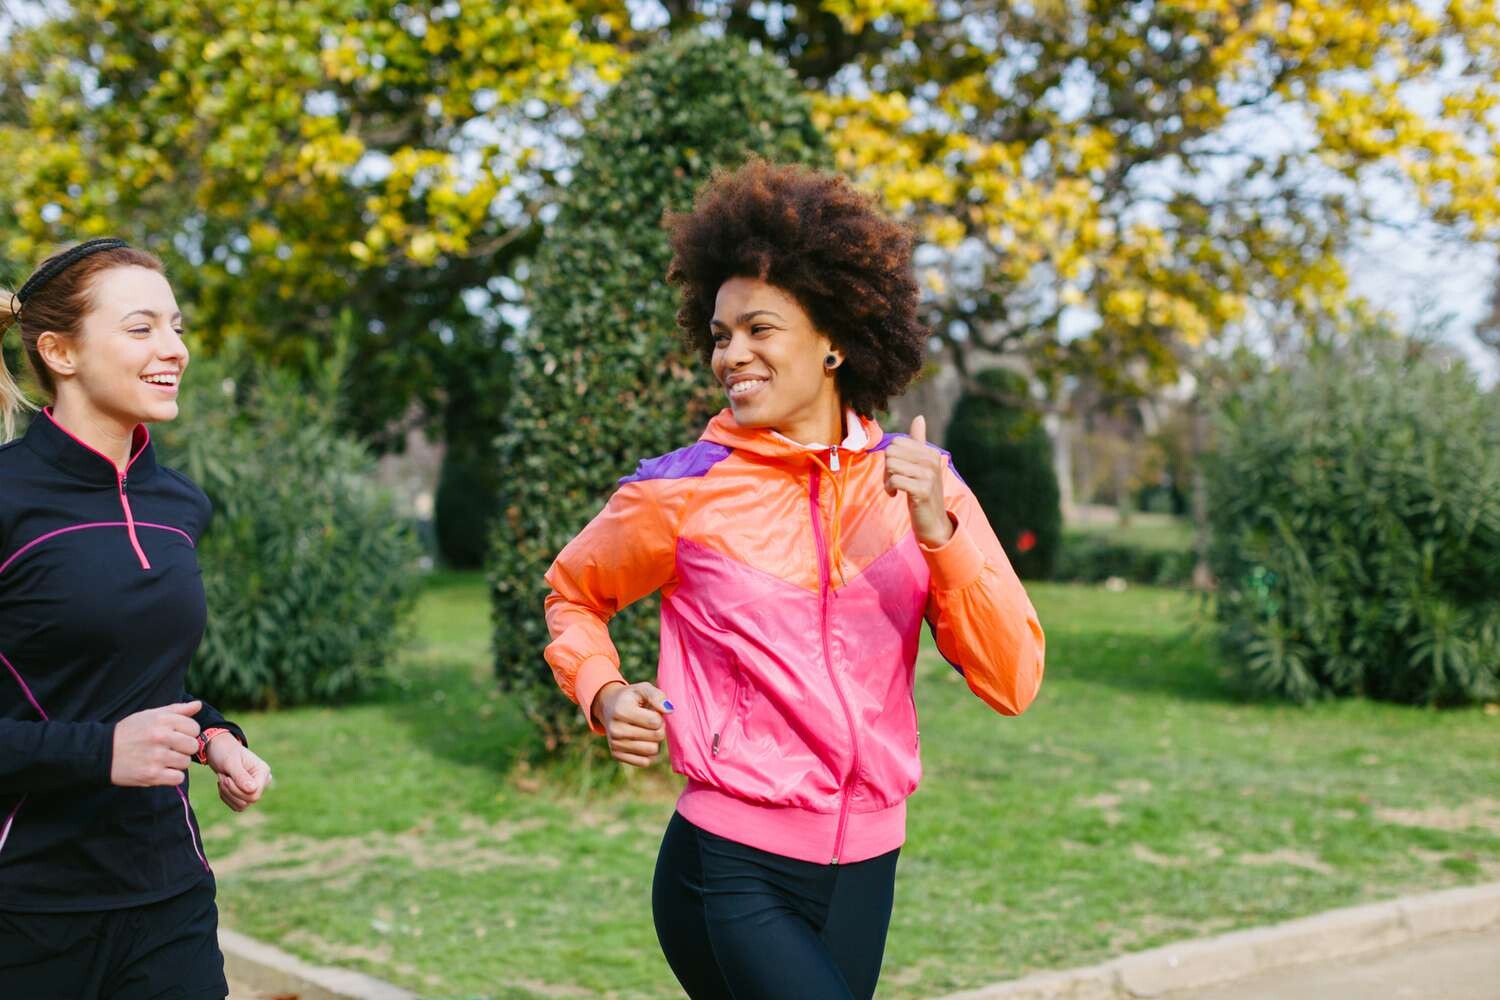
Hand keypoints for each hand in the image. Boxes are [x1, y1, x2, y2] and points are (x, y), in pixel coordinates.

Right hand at [111, 701, 200, 786]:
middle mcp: (161, 737)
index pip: (194, 728)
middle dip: (184, 748)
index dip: (187, 733)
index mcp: (162, 720)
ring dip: (176, 763)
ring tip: (162, 759)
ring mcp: (157, 757)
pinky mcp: (152, 775)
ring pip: (185, 762)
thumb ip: (176, 710)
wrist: (102, 752)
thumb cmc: (129, 731)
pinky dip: (172, 777)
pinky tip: (161, 770)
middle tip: (170, 749)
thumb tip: (198, 705)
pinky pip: (178, 778)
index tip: (176, 736)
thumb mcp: (150, 715)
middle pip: (193, 746)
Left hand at [205, 736, 271, 811]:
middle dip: (231, 791)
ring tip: (223, 779)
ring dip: (227, 794)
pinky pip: (237, 806)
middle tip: (223, 777)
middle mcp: (262, 782)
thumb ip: (241, 776)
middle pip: (249, 800)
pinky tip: (223, 785)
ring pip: (242, 806)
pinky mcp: (246, 795)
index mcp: (263, 771)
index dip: (237, 790)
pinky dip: (226, 797)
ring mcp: (255, 789)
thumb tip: (253, 790)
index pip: (255, 794)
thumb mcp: (230, 762)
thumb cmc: (225, 752)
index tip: (227, 777)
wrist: (218, 750)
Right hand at [592, 681, 672, 767]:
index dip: (659, 716)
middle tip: (650, 721)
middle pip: (656, 737)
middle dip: (659, 729)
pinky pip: (644, 762)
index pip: (655, 722)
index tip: (652, 711)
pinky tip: (641, 741)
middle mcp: (615, 729)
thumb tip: (669, 710)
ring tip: (645, 730)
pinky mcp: (616, 755)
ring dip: (654, 741)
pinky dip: (647, 753)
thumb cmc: (631, 698)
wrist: (608, 706)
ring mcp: (614, 744)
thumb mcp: (643, 689)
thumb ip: (657, 696)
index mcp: (621, 710)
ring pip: (652, 751)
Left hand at [883, 415, 953, 546]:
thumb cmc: (922, 492)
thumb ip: (918, 442)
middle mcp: (932, 461)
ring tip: (895, 488)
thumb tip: (919, 418)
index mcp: (930, 452)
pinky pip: (894, 480)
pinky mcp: (923, 490)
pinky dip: (890, 488)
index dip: (890, 458)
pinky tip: (896, 495)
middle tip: (893, 481)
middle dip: (886, 468)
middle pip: (891, 452)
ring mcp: (929, 475)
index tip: (897, 471)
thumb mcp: (921, 466)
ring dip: (887, 479)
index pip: (896, 442)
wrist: (933, 522)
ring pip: (891, 464)